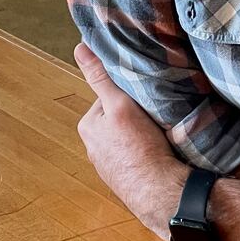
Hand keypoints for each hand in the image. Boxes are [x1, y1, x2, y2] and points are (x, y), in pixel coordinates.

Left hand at [73, 43, 186, 239]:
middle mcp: (93, 147)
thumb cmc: (139, 148)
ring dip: (142, 134)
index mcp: (87, 127)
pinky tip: (158, 152)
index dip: (128, 93)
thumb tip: (80, 48)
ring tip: (158, 135)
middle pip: (118, 117)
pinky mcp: (125, 178)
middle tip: (153, 115)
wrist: (160, 192)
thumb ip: (100, 77)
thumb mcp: (119, 104)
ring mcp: (109, 165)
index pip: (108, 97)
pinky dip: (146, 151)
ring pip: (128, 136)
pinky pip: (136, 155)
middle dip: (135, 115)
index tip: (143, 96)